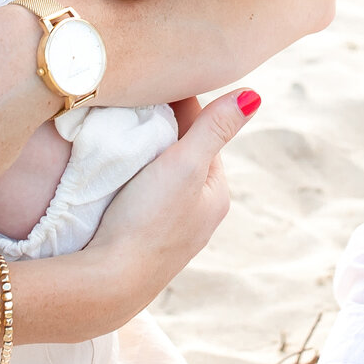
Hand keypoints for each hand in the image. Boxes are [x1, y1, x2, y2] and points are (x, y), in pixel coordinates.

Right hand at [85, 88, 253, 308]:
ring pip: (161, 176)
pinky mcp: (142, 241)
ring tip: (121, 131)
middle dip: (163, 131)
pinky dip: (132, 179)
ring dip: (146, 155)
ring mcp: (171, 230)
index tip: (156, 82)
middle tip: (132, 103)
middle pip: (184, 155)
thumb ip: (215, 128)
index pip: (205, 134)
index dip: (181, 107)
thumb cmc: (149, 219)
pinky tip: (115, 173)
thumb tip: (254, 95)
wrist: (108, 281)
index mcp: (217, 194)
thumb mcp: (186, 165)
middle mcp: (200, 214)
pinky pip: (142, 196)